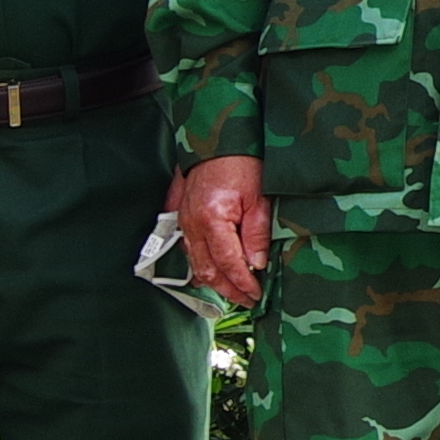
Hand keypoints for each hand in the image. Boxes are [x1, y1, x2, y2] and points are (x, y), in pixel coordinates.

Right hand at [172, 155, 271, 313]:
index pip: (229, 264)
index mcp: (212, 220)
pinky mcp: (181, 216)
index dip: (243, 283)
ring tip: (233, 292)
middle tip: (247, 300)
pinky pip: (188, 249)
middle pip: (207, 270)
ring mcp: (183, 221)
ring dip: (214, 281)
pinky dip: (201, 265)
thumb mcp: (259, 197)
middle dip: (228, 289)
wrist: (218, 138)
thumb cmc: (242, 163)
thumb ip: (256, 233)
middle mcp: (192, 224)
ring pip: (194, 263)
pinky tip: (212, 273)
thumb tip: (256, 265)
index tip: (256, 294)